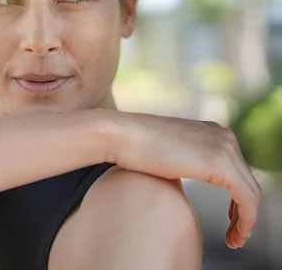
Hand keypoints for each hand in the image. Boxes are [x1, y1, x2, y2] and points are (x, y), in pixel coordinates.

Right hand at [107, 111, 261, 249]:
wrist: (120, 136)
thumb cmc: (133, 148)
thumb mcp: (166, 153)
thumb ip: (180, 158)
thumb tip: (179, 171)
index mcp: (211, 131)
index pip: (235, 170)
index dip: (236, 198)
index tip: (230, 220)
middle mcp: (223, 135)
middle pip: (246, 181)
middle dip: (243, 212)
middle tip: (234, 236)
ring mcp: (224, 147)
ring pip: (250, 192)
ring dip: (246, 220)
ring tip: (234, 240)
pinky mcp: (220, 163)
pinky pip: (247, 198)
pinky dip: (246, 220)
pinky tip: (235, 234)